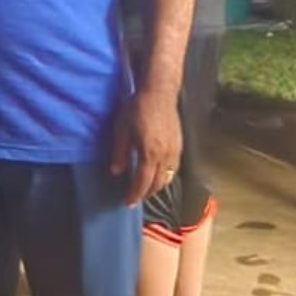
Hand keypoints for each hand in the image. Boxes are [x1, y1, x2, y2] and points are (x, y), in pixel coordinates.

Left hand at [110, 88, 181, 205]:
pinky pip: (174, 168)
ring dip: (157, 186)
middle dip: (145, 193)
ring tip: (145, 187)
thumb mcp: (121, 129)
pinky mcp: (179, 144)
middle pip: (157, 184)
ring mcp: (175, 151)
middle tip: (135, 197)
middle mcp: (165, 156)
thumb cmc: (137, 108)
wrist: (159, 92)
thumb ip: (119, 152)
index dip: (134, 195)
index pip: (142, 183)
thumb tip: (116, 171)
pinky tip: (158, 173)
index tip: (127, 203)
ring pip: (168, 178)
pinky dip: (166, 176)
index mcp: (149, 154)